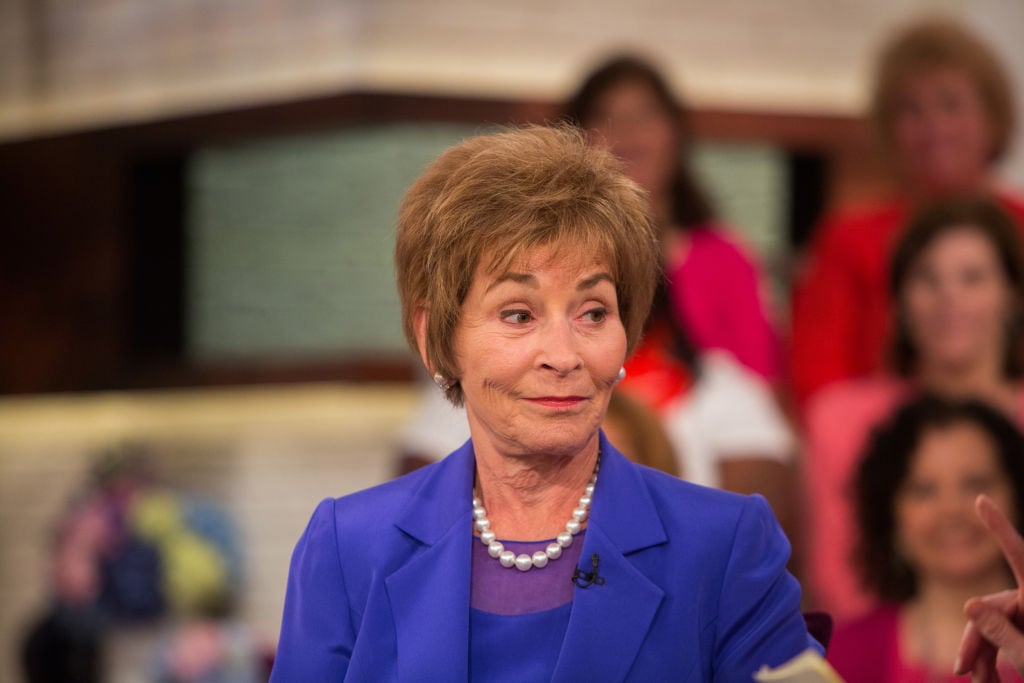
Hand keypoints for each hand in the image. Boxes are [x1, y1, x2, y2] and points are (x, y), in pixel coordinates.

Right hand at [955, 495, 1023, 680]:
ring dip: (983, 655)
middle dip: (975, 640)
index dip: (999, 527)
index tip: (981, 499)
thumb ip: (1000, 631)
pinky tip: (989, 681)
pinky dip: (996, 660)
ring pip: (996, 626)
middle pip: (993, 607)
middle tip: (961, 672)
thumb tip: (969, 604)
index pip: (1018, 554)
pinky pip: (1006, 638)